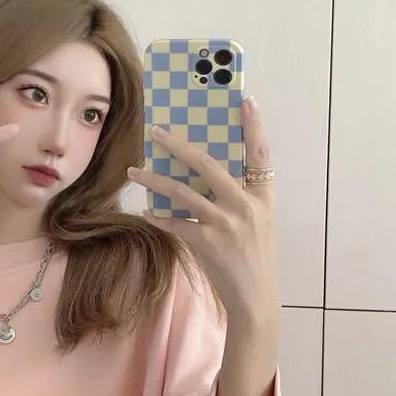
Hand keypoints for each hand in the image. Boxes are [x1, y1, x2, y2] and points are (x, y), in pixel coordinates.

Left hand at [127, 96, 279, 321]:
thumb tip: (202, 177)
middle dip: (179, 145)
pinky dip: (158, 217)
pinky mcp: (207, 242)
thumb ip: (237, 197)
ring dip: (154, 179)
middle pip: (208, 164)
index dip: (254, 126)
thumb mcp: (256, 221)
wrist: (253, 295)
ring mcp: (225, 223)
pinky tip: (146, 212)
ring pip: (183, 192)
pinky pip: (175, 223)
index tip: (245, 100)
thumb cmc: (252, 256)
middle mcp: (245, 204)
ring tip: (134, 171)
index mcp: (261, 195)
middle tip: (156, 132)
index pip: (260, 153)